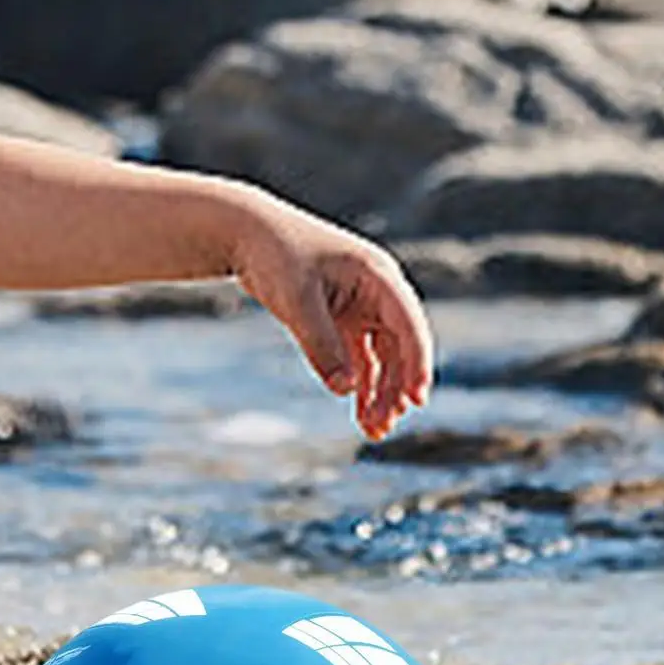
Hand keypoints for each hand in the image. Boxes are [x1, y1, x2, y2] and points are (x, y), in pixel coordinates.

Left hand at [230, 196, 433, 440]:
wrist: (246, 234)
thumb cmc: (275, 256)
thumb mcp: (297, 303)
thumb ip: (321, 347)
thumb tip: (345, 390)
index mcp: (378, 276)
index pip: (409, 325)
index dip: (417, 363)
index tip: (417, 399)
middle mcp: (377, 291)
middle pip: (399, 347)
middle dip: (394, 389)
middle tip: (383, 427)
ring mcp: (361, 306)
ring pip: (381, 357)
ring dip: (379, 392)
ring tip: (374, 431)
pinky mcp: (341, 319)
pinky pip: (359, 357)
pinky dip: (359, 384)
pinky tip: (359, 412)